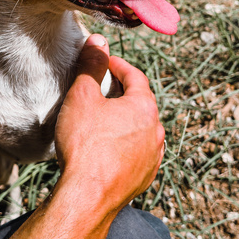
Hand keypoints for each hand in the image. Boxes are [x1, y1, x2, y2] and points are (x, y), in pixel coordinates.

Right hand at [55, 34, 164, 210]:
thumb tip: (98, 41)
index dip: (119, 65)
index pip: (136, 76)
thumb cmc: (85, 144)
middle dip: (123, 91)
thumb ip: (92, 65)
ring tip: (107, 117)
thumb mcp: (82, 96)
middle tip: (104, 86)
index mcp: (144, 108)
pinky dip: (127, 142)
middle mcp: (155, 131)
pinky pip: (139, 152)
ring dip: (127, 119)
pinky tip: (112, 146)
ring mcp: (152, 157)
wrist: (88, 196)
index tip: (106, 61)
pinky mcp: (144, 177)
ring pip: (142, 128)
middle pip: (141, 102)